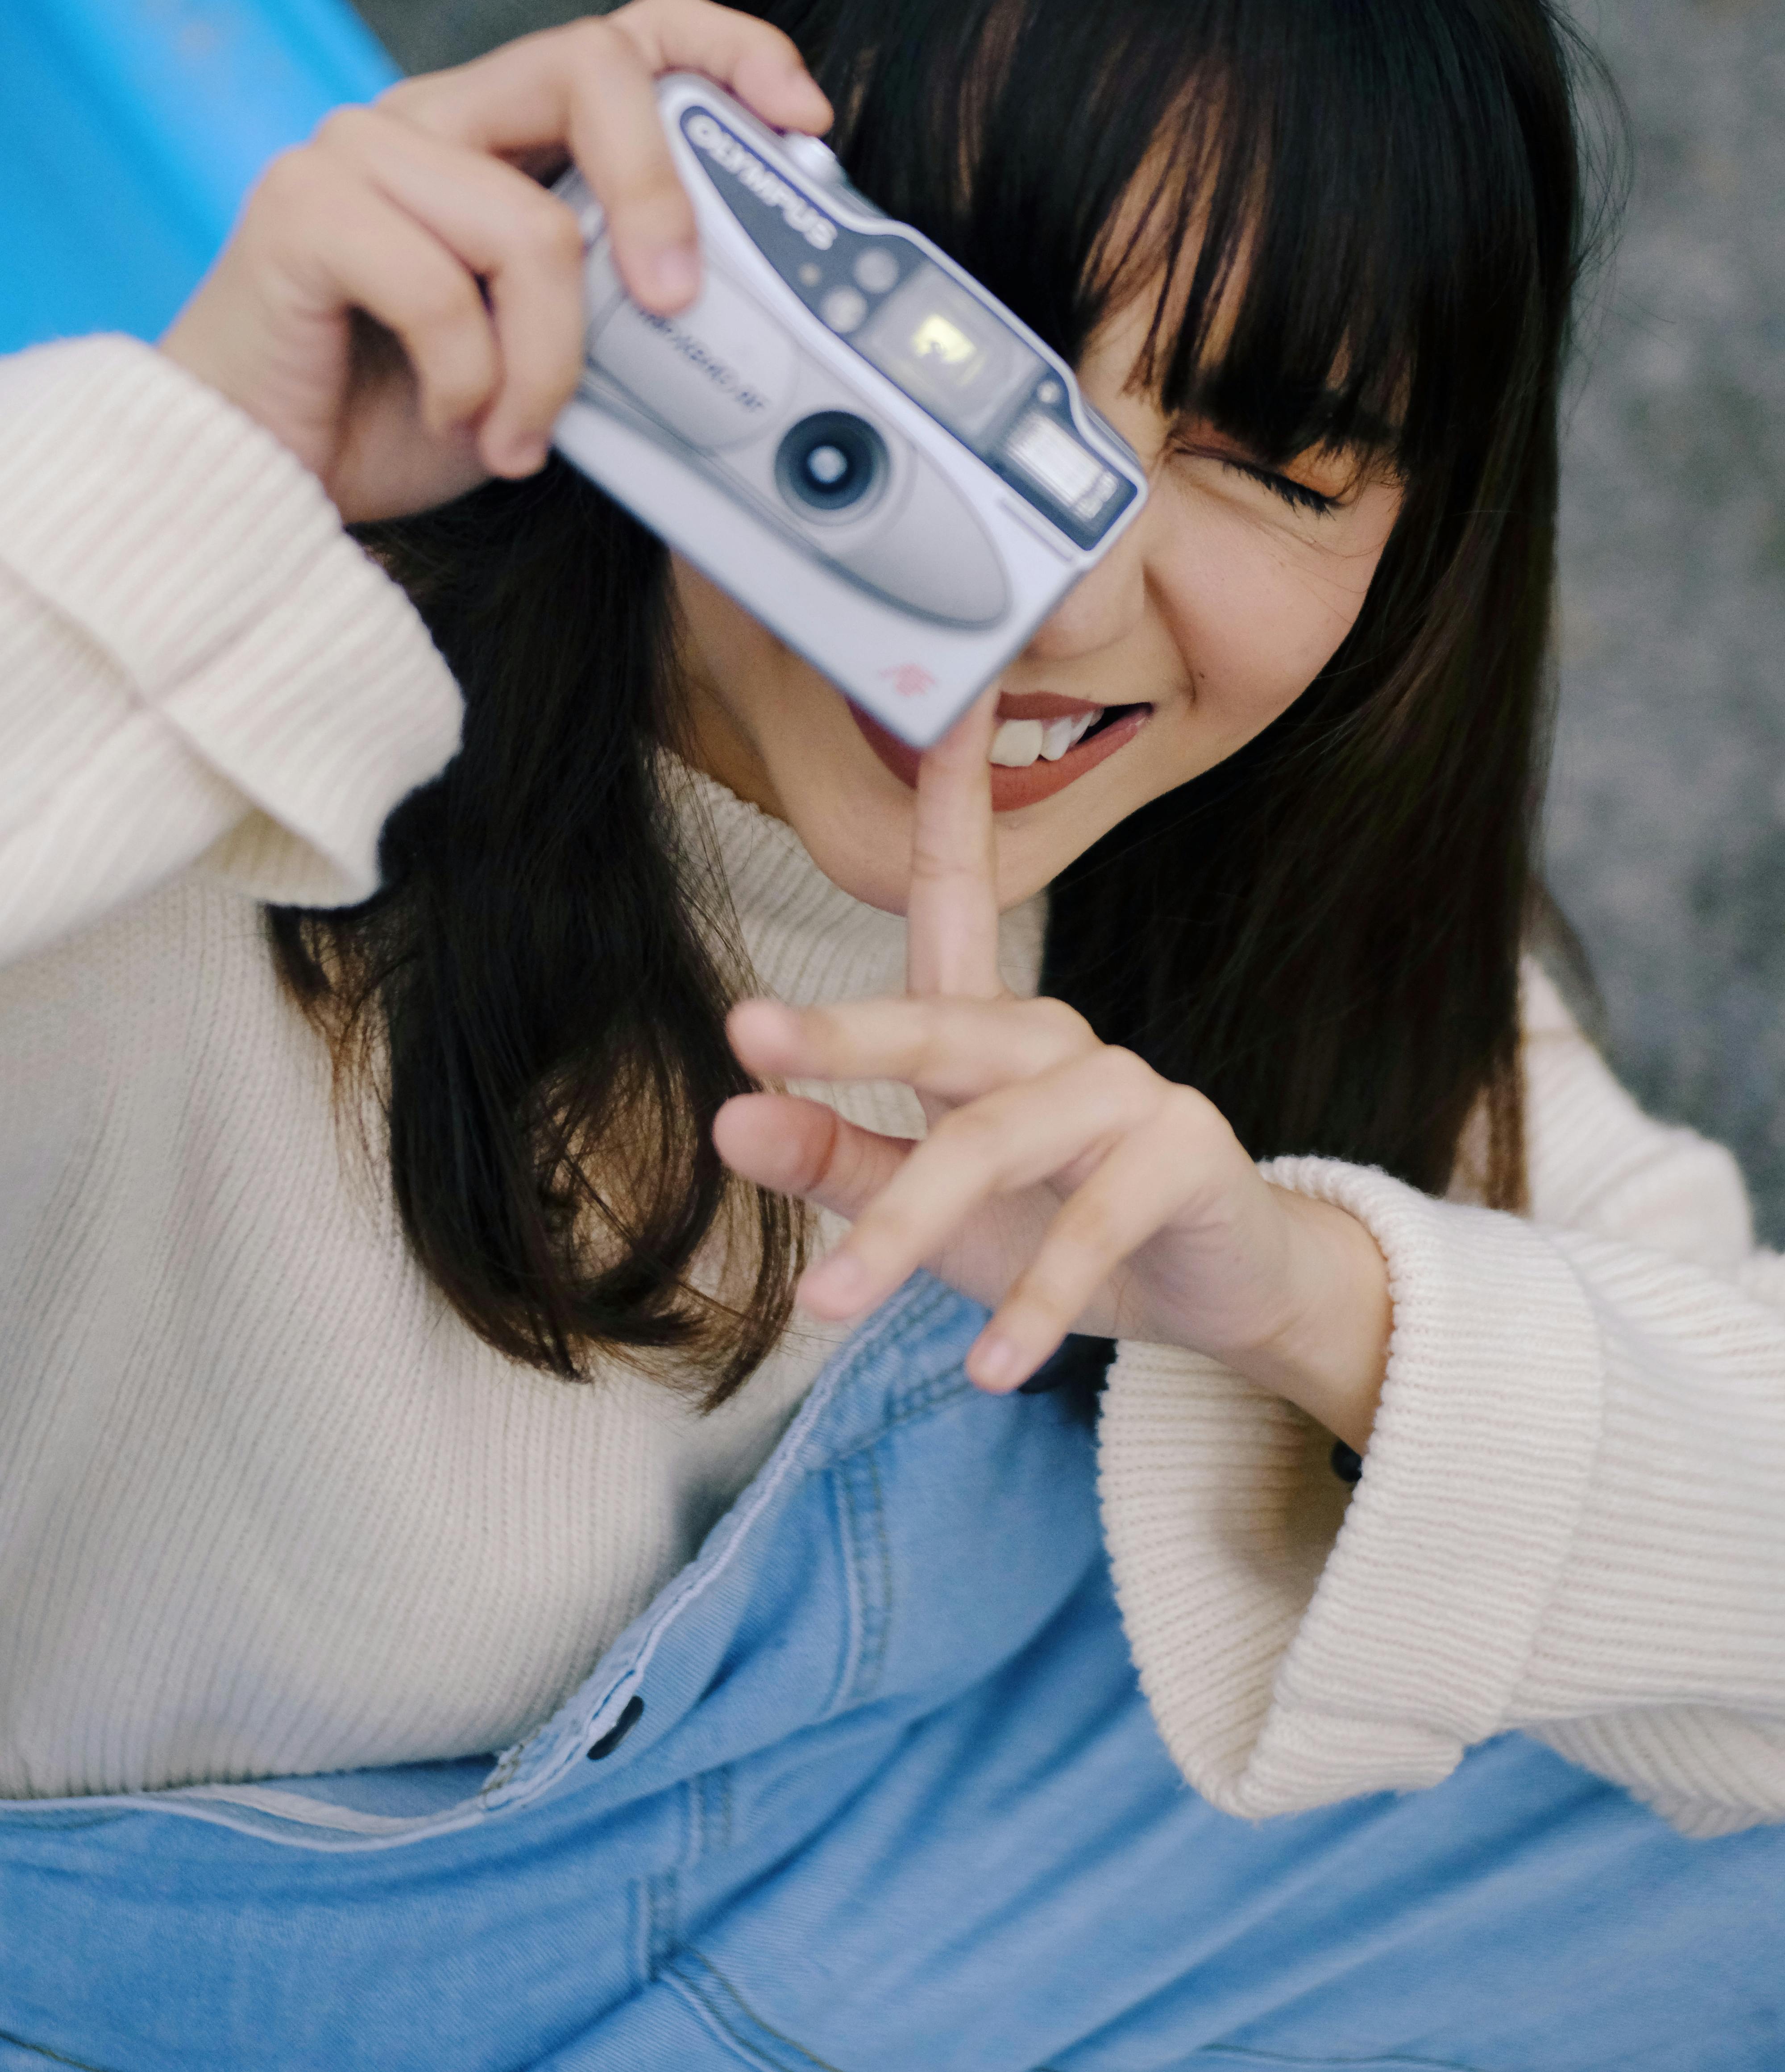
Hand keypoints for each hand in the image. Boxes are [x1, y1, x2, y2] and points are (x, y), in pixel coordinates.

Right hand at [160, 0, 831, 523]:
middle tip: (672, 302)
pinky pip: (441, 286)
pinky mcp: (301, 207)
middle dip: (662, 190)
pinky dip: (469, 381)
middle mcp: (431, 116)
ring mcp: (359, 151)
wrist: (263, 480)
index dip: (727, 50)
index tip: (802, 118)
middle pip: (589, 66)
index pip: (626, 37)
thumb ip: (619, 306)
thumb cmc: (403, 416)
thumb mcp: (552, 356)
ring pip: (529, 223)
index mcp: (498, 134)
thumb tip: (733, 307)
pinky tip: (450, 423)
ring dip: (550, 358)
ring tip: (519, 433)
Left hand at [716, 693, 1392, 1452]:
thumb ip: (834, 1162)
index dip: (947, 802)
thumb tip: (728, 1115)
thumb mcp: (927, 1213)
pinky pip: (1089, 1226)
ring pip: (998, 1140)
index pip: (957, 898)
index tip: (939, 703)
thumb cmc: (1049, 1237)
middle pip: (943, 1020)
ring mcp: (1128, 1088)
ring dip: (908, 1232)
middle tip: (751, 1033)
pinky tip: (984, 1368)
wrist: (1210, 1302)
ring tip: (832, 1311)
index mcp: (990, 1032)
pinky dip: (1031, 1302)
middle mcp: (1056, 1039)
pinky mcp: (1185, 1153)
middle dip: (846, 1029)